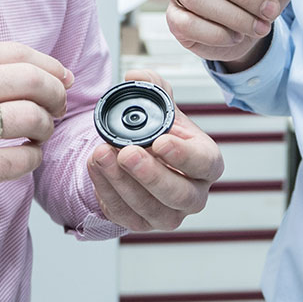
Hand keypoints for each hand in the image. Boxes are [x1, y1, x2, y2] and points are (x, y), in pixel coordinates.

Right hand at [0, 42, 73, 229]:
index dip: (50, 66)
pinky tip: (24, 157)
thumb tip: (48, 71)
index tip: (63, 79)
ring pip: (30, 119)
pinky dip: (33, 158)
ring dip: (47, 128)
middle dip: (56, 95)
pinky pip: (20, 159)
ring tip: (39, 135)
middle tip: (57, 108)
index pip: (17, 53)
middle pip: (30, 82)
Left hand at [87, 69, 224, 231]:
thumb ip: (152, 86)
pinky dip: (106, 192)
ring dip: (122, 183)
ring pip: (150, 209)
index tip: (161, 141)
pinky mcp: (143, 224)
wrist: (141, 158)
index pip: (204, 163)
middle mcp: (194, 194)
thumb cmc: (159, 133)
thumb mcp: (160, 106)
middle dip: (150, 175)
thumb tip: (135, 77)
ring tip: (101, 154)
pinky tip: (95, 167)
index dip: (185, 156)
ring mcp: (169, 214)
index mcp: (207, 162)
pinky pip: (124, 215)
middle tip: (126, 152)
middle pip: (179, 195)